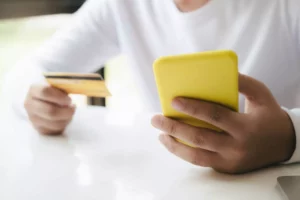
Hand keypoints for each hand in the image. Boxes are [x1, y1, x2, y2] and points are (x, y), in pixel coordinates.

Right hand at [24, 84, 74, 134]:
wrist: (45, 102)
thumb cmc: (55, 92)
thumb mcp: (57, 86)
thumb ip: (64, 86)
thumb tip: (77, 85)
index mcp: (34, 90)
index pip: (45, 92)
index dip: (60, 97)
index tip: (69, 99)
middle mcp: (30, 104)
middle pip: (50, 111)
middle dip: (66, 111)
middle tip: (73, 107)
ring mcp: (33, 118)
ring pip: (55, 123)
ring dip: (67, 118)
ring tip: (70, 112)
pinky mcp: (39, 129)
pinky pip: (55, 130)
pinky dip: (64, 124)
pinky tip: (65, 118)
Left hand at [151, 74, 295, 173]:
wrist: (284, 145)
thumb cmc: (270, 116)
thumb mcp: (262, 95)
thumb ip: (243, 82)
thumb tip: (221, 73)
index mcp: (245, 127)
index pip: (214, 116)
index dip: (193, 108)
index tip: (173, 100)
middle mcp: (236, 147)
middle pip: (199, 138)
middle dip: (174, 127)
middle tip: (155, 118)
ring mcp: (230, 161)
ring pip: (195, 156)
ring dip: (174, 145)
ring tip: (160, 133)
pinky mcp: (226, 168)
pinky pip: (200, 161)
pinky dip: (184, 152)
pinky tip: (173, 142)